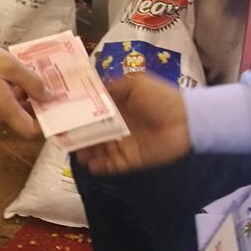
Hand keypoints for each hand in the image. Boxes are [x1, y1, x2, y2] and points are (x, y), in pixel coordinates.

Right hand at [0, 38, 51, 137]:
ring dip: (28, 96)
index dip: (46, 123)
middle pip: (26, 120)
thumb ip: (33, 82)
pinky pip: (8, 103)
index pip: (30, 131)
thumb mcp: (11, 66)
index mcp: (5, 109)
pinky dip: (17, 92)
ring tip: (35, 75)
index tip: (56, 107)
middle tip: (50, 86)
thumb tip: (50, 97)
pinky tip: (19, 75)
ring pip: (18, 110)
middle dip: (39, 105)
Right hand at [75, 73, 189, 175]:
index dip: (79, 114)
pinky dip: (101, 166)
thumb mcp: (135, 83)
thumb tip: (91, 86)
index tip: (63, 116)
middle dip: (79, 136)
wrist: (187, 121)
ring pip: (100, 149)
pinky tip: (90, 165)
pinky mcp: (132, 159)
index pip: (93, 111)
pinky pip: (113, 164)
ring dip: (87, 152)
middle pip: (93, 132)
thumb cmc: (161, 98)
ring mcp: (125, 143)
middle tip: (65, 139)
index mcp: (118, 106)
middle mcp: (119, 125)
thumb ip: (113, 85)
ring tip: (77, 153)